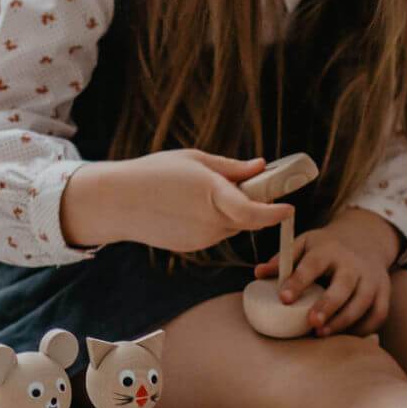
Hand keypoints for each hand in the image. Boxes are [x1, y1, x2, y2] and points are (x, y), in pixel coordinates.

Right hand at [62, 150, 292, 253]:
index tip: (289, 207)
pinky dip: (212, 220)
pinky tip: (188, 206)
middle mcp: (209, 221)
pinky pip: (213, 232)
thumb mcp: (194, 160)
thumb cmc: (153, 173)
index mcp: (211, 195)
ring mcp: (200, 238)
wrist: (118, 202)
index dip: (275, 212)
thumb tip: (260, 167)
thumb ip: (230, 167)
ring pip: (230, 226)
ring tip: (203, 191)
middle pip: (247, 219)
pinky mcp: (191, 247)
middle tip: (251, 184)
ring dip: (231, 212)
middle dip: (254, 205)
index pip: (254, 212)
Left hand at [254, 221, 391, 336]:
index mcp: (328, 249)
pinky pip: (378, 314)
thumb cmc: (326, 247)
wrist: (364, 238)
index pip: (312, 264)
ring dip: (344, 321)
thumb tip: (258, 273)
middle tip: (311, 323)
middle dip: (328, 305)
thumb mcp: (304, 244)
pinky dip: (364, 328)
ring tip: (322, 333)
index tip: (283, 299)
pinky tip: (345, 336)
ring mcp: (371, 277)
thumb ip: (283, 260)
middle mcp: (352, 263)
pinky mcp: (384, 291)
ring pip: (362, 302)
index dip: (297, 281)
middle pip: (343, 285)